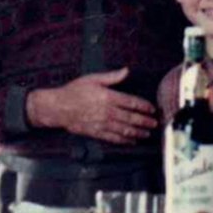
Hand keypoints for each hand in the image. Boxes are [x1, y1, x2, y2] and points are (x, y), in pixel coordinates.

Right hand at [27, 68, 158, 143]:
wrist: (57, 107)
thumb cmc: (73, 91)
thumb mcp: (92, 79)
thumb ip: (111, 77)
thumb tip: (126, 71)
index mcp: (108, 97)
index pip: (131, 102)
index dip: (144, 106)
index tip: (151, 109)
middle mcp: (107, 112)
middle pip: (131, 118)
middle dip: (145, 122)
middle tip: (155, 124)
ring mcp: (102, 123)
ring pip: (124, 130)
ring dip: (138, 133)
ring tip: (147, 134)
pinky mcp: (96, 132)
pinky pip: (113, 138)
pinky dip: (124, 141)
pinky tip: (131, 141)